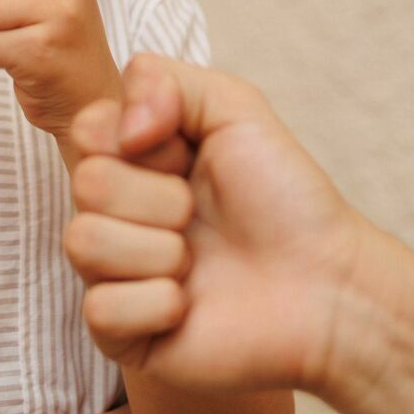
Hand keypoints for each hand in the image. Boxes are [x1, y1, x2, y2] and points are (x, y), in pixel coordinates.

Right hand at [65, 54, 361, 393]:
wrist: (329, 288)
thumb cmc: (286, 197)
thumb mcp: (233, 107)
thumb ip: (161, 79)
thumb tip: (118, 127)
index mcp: (133, 161)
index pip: (86, 130)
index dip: (142, 140)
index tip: (187, 156)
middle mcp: (116, 214)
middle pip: (86, 184)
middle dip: (160, 197)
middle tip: (199, 215)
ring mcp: (114, 275)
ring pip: (84, 243)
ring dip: (159, 251)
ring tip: (199, 263)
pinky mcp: (121, 335)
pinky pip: (101, 309)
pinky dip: (156, 305)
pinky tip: (189, 308)